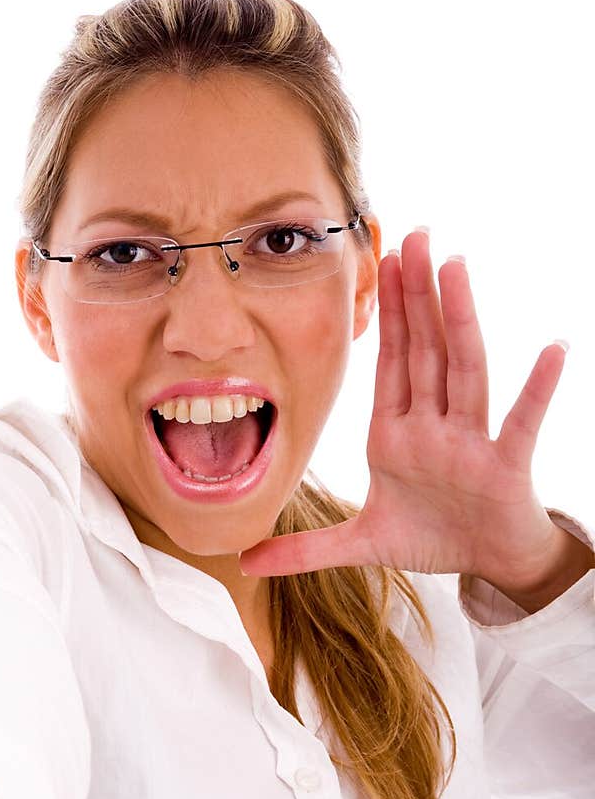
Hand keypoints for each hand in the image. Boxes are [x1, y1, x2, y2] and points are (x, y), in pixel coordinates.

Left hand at [238, 228, 567, 584]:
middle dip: (416, 294)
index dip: (386, 312)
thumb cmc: (434, 537)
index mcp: (396, 433)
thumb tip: (247, 559)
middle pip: (426, 349)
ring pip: (465, 370)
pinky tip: (552, 350)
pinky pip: (520, 422)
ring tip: (456, 266)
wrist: (488, 563)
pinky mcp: (504, 466)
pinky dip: (537, 389)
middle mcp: (434, 426)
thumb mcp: (362, 544)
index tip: (381, 261)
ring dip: (460, 319)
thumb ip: (305, 550)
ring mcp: (470, 441)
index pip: (391, 361)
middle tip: (413, 235)